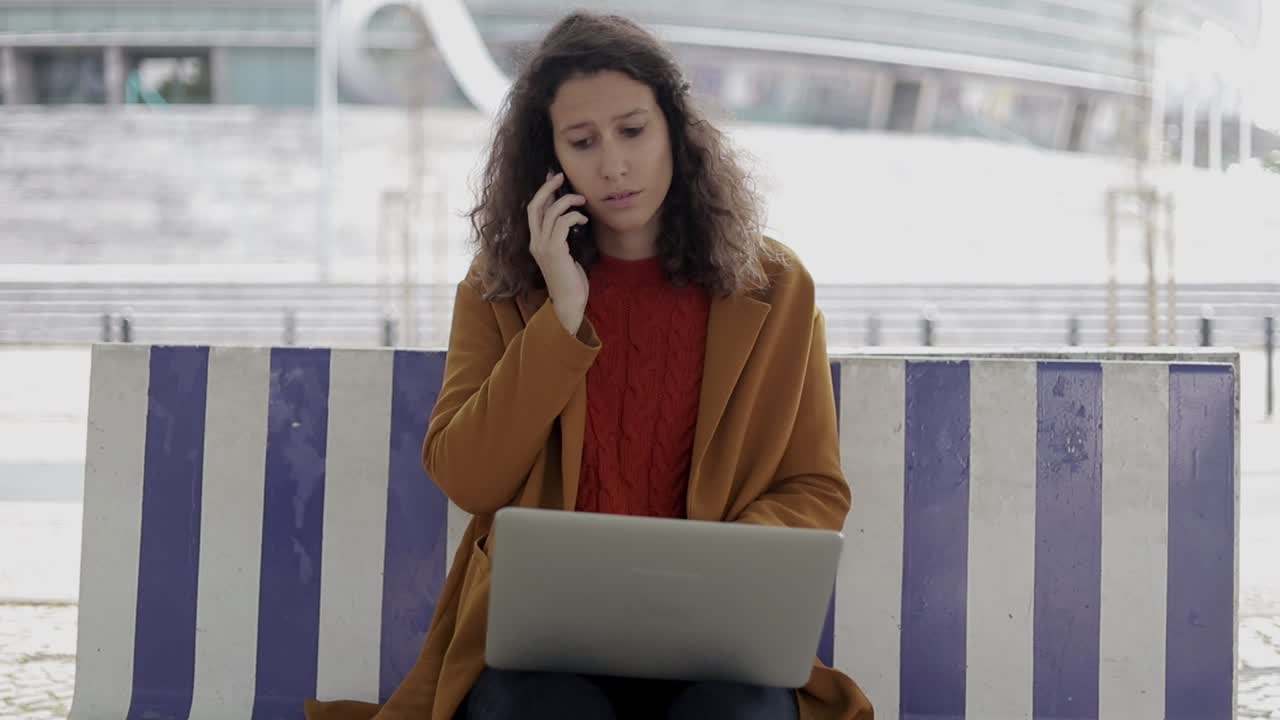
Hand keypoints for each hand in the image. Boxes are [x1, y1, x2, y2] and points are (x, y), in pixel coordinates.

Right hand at [527, 172, 589, 334]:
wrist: (569, 303)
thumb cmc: (571, 281)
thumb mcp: (565, 254)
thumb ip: (562, 237)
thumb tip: (570, 218)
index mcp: (536, 242)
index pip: (533, 210)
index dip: (542, 192)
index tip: (553, 179)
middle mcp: (535, 242)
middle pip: (535, 205)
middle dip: (548, 188)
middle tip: (560, 176)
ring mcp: (542, 246)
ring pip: (551, 212)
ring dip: (568, 201)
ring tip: (582, 200)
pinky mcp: (554, 251)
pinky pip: (562, 223)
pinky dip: (574, 216)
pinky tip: (584, 220)